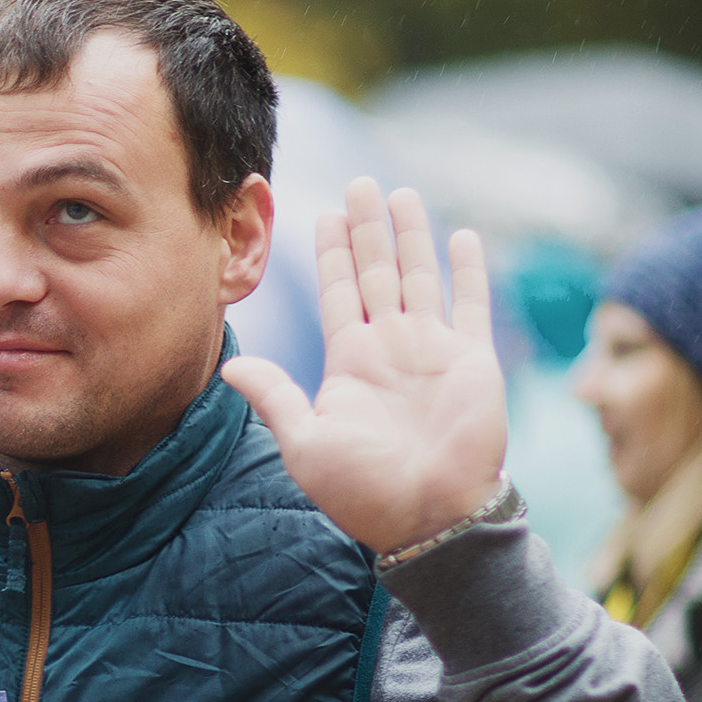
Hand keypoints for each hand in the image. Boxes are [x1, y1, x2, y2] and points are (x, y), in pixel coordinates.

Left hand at [225, 178, 506, 555]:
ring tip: (400, 194)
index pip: (338, 292)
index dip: (331, 253)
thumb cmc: (363, 490)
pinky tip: (460, 235)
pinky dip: (468, 271)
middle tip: (358, 183)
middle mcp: (390, 347)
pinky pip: (471, 304)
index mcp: (350, 361)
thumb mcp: (305, 442)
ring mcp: (432, 351)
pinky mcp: (472, 361)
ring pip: (420, 276)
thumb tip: (229, 365)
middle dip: (367, 228)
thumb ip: (274, 396)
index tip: (324, 213)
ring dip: (410, 236)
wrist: (428, 518)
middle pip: (376, 272)